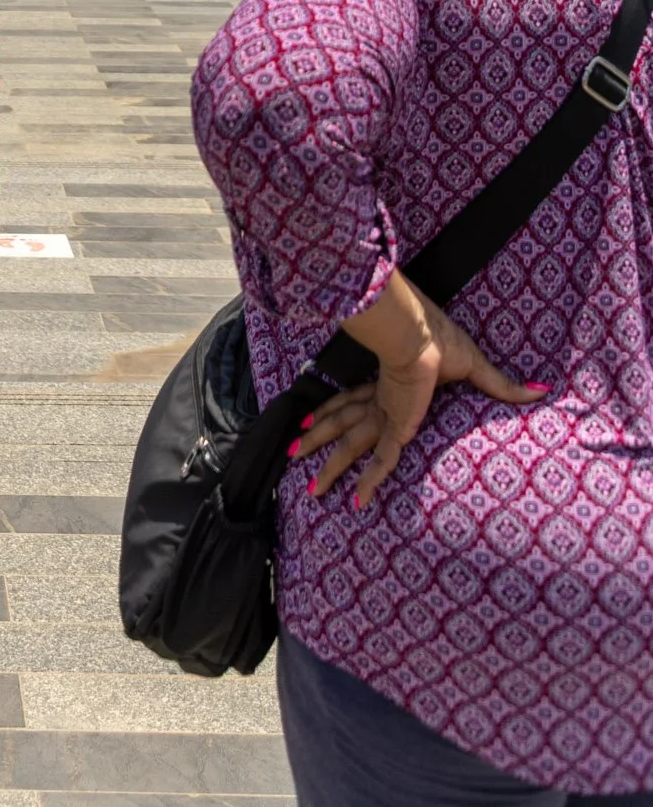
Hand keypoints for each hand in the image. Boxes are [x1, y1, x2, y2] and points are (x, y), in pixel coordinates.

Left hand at [296, 284, 544, 508]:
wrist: (420, 333)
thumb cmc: (442, 340)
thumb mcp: (475, 367)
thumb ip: (502, 386)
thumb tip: (540, 390)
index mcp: (391, 385)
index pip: (358, 401)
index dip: (339, 410)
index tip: (318, 419)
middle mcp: (380, 402)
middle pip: (343, 424)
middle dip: (318, 439)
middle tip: (295, 452)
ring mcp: (383, 416)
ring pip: (348, 446)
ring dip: (327, 463)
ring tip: (307, 485)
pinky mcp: (393, 428)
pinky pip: (381, 462)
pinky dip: (370, 482)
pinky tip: (356, 503)